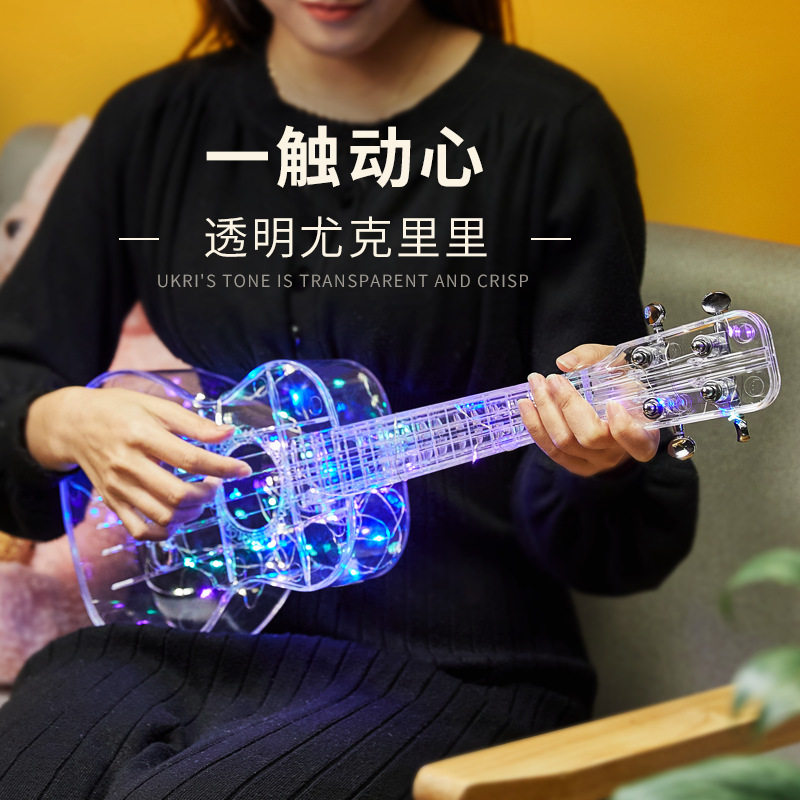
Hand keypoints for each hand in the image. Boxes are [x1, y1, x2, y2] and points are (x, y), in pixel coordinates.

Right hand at [26, 386, 251, 539]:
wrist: (73, 424)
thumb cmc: (119, 410)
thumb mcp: (156, 405)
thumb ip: (193, 422)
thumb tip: (228, 433)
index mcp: (141, 435)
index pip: (189, 459)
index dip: (222, 467)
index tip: (243, 470)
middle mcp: (127, 465)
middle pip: (177, 493)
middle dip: (208, 493)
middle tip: (216, 482)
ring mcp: (118, 488)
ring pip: (163, 516)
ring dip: (192, 512)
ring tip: (200, 496)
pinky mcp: (112, 502)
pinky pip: (140, 531)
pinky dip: (165, 531)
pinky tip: (179, 516)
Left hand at [517, 343, 659, 476]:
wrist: (615, 405)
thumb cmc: (621, 384)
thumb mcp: (618, 364)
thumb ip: (594, 357)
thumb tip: (565, 363)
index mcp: (643, 432)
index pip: (637, 442)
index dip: (624, 428)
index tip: (612, 404)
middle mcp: (620, 452)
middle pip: (590, 437)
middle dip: (566, 404)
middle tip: (552, 379)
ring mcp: (596, 462)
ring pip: (564, 443)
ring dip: (544, 411)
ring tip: (535, 385)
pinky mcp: (575, 465)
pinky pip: (551, 451)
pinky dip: (535, 426)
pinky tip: (527, 406)